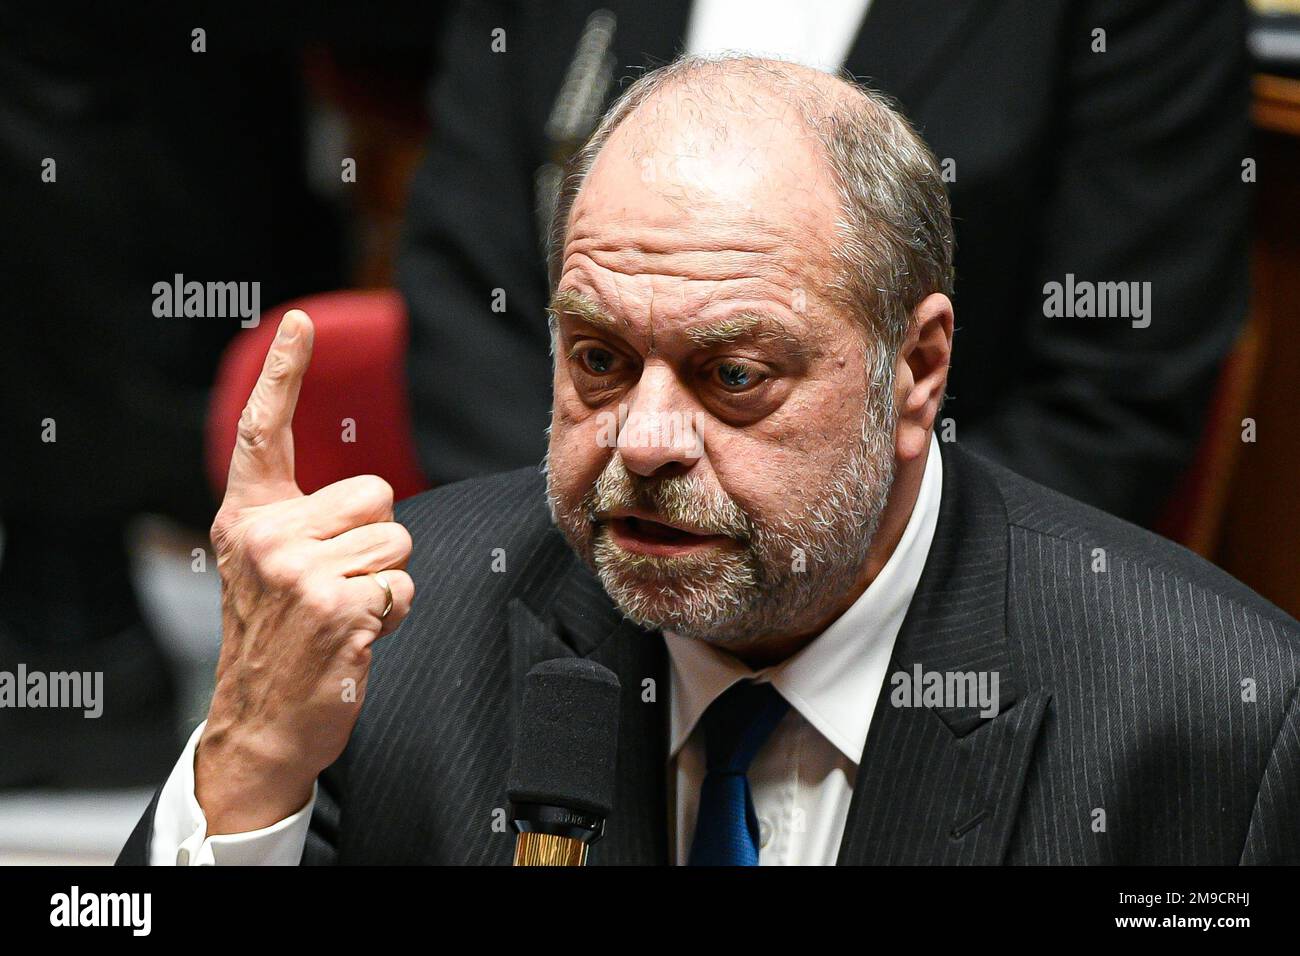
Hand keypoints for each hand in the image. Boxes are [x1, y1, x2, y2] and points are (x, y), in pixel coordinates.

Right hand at [195, 310, 414, 833]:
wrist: (261, 723)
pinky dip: (395, 612)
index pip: (263, 432)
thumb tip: (371, 497)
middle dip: (376, 538)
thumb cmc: (280, 640)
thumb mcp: (268, 569)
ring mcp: (298, 571)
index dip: (284, 373)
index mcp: (248, 518)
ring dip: (388, 579)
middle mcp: (266, 536)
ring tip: (346, 611)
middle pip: (377, 492)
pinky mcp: (335, 606)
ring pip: (398, 538)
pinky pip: (405, 583)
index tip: (302, 321)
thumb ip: (303, 521)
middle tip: (339, 585)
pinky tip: (357, 636)